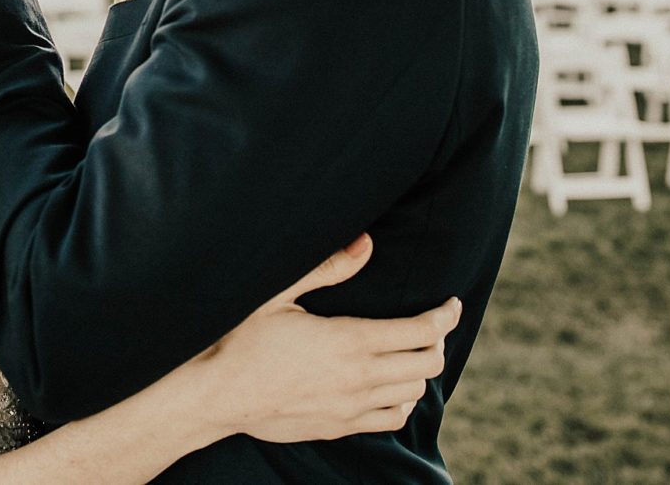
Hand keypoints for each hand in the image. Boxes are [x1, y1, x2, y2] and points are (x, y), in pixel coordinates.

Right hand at [182, 235, 459, 444]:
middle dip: (437, 340)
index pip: (420, 331)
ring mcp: (351, 407)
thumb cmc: (243, 339)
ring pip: (413, 393)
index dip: (444, 316)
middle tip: (432, 324)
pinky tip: (392, 386)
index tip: (452, 304)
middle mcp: (359, 377)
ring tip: (412, 351)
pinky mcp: (339, 427)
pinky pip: (390, 419)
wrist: (217, 395)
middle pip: (426, 363)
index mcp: (349, 340)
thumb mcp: (279, 294)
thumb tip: (366, 243)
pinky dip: (402, 401)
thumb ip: (327, 268)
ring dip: (420, 370)